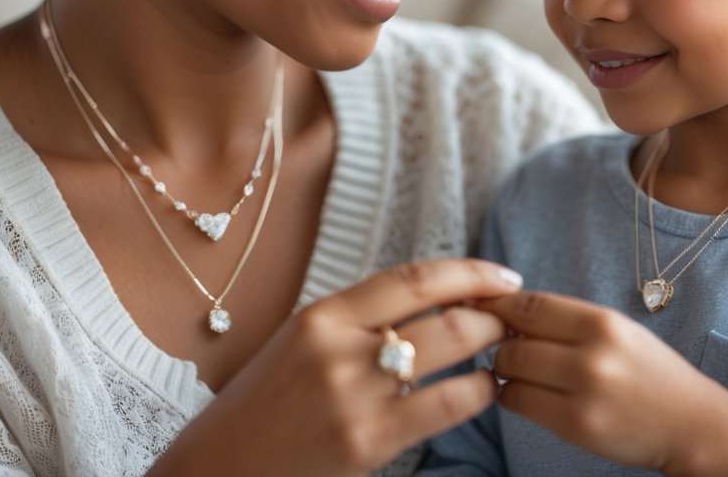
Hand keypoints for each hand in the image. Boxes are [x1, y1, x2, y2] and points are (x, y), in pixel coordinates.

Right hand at [150, 258, 522, 476]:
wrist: (215, 471)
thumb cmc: (260, 408)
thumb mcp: (298, 344)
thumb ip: (355, 321)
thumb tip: (429, 301)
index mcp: (320, 316)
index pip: (412, 277)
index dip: (468, 271)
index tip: (501, 275)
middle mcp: (338, 348)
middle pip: (442, 313)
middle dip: (491, 312)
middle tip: (512, 317)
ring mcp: (354, 397)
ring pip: (450, 353)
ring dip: (490, 347)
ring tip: (506, 351)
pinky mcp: (366, 444)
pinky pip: (443, 407)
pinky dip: (477, 392)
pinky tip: (485, 391)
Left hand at [478, 291, 727, 476]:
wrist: (693, 425)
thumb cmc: (649, 374)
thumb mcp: (617, 331)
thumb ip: (566, 320)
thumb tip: (505, 311)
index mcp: (603, 321)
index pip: (530, 304)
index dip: (497, 305)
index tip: (483, 307)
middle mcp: (593, 353)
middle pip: (512, 338)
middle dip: (497, 340)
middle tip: (501, 344)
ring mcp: (584, 391)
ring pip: (509, 369)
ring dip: (501, 369)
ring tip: (514, 369)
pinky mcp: (577, 426)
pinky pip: (518, 403)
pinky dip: (510, 396)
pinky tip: (522, 394)